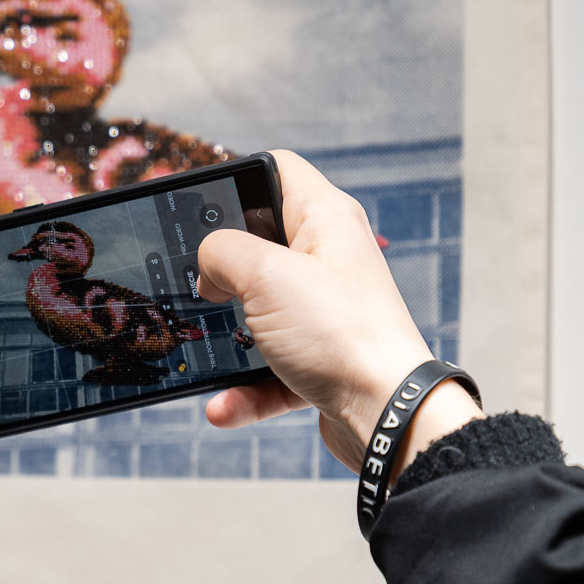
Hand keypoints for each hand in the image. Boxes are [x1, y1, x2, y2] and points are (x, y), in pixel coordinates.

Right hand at [196, 150, 481, 471]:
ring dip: (229, 337)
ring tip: (206, 347)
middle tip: (196, 282)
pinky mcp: (322, 361)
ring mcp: (326, 312)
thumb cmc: (339, 333)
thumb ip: (221, 252)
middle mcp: (330, 260)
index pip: (278, 170)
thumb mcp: (263, 274)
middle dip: (222, 268)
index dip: (236, 179)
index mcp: (326, 219)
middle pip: (261, 245)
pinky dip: (245, 388)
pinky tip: (222, 406)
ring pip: (261, 314)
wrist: (388, 413)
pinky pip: (270, 369)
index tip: (199, 207)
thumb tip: (209, 267)